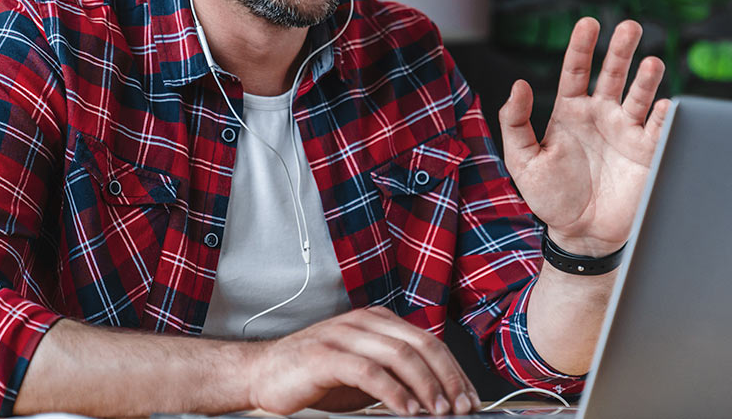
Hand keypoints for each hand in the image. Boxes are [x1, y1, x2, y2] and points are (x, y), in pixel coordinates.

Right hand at [245, 307, 479, 415]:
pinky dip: (393, 392)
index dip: (453, 370)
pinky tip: (406, 410)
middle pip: (420, 345)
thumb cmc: (313, 377)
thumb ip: (395, 376)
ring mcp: (342, 335)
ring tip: (439, 411)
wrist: (261, 374)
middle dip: (447, 379)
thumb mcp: (363, 373)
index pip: (427, 341)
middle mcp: (362, 322)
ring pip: (399, 355)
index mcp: (376, 321)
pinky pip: (369, 372)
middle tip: (462, 407)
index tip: (469, 397)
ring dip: (426, 386)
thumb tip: (436, 398)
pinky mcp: (324, 356)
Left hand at [498, 18, 668, 255]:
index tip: (589, 23)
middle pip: (613, 73)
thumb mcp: (522, 160)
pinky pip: (659, 128)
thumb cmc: (549, 197)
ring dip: (647, 78)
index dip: (582, 47)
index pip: (576, 71)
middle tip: (630, 26)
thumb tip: (518, 85)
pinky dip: (664, 115)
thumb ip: (516, 122)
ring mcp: (626, 131)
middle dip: (622, 49)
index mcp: (570, 111)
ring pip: (640, 95)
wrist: (581, 234)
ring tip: (651, 62)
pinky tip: (665, 104)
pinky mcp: (647, 153)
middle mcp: (601, 115)